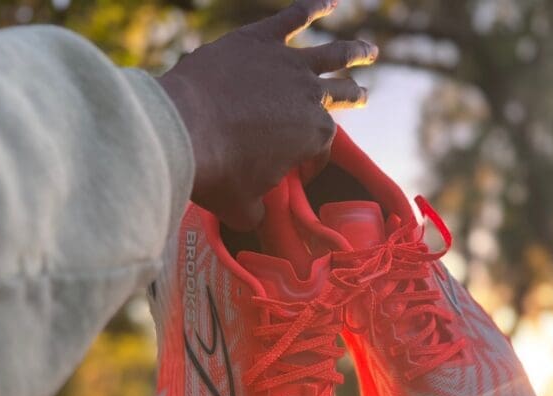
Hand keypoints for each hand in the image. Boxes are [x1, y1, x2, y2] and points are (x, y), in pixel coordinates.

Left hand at [158, 0, 376, 230]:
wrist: (183, 129)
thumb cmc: (216, 172)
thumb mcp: (240, 207)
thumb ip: (256, 212)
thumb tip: (256, 217)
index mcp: (314, 134)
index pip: (324, 143)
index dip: (313, 156)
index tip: (300, 167)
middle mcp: (310, 94)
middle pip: (341, 92)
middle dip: (354, 95)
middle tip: (362, 94)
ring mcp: (288, 62)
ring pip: (333, 52)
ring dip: (355, 50)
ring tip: (369, 50)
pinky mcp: (259, 38)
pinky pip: (293, 16)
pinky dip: (314, 6)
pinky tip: (329, 1)